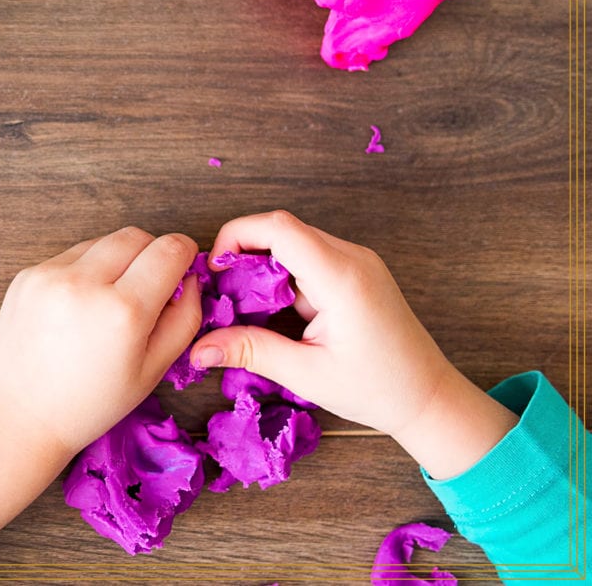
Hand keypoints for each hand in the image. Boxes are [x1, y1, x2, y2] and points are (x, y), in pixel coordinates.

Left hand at [0, 226, 201, 453]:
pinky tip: (78, 310)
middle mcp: (85, 284)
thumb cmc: (90, 404)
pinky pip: (70, 256)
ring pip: (102, 242)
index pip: (169, 249)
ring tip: (107, 305)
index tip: (182, 271)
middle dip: (151, 254)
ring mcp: (50, 276)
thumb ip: (185, 319)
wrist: (19, 416)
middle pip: (137, 235)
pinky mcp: (26, 276)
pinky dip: (84, 272)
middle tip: (147, 290)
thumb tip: (191, 277)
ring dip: (116, 262)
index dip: (184, 255)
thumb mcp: (153, 371)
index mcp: (124, 312)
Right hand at [190, 211, 516, 478]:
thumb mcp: (306, 374)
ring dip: (261, 266)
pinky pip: (309, 258)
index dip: (236, 237)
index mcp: (341, 278)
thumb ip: (249, 351)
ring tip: (243, 307)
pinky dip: (281, 276)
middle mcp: (352, 258)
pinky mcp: (356, 273)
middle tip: (221, 294)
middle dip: (243, 254)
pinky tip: (271, 310)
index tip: (214, 270)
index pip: (279, 227)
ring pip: (293, 242)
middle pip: (282, 229)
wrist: (430, 398)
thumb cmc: (377, 390)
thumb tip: (197, 348)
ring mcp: (357, 262)